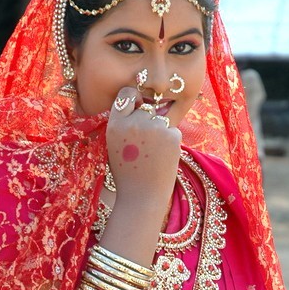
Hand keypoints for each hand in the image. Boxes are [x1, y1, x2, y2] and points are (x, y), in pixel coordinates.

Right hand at [106, 87, 181, 204]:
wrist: (142, 196)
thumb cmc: (127, 172)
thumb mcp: (114, 145)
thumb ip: (123, 124)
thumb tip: (141, 103)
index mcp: (115, 125)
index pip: (126, 93)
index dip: (134, 99)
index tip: (137, 108)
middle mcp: (134, 122)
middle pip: (146, 109)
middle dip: (148, 122)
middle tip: (144, 147)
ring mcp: (154, 127)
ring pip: (161, 119)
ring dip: (160, 132)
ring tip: (152, 154)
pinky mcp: (172, 134)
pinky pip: (173, 130)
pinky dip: (171, 142)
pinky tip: (162, 157)